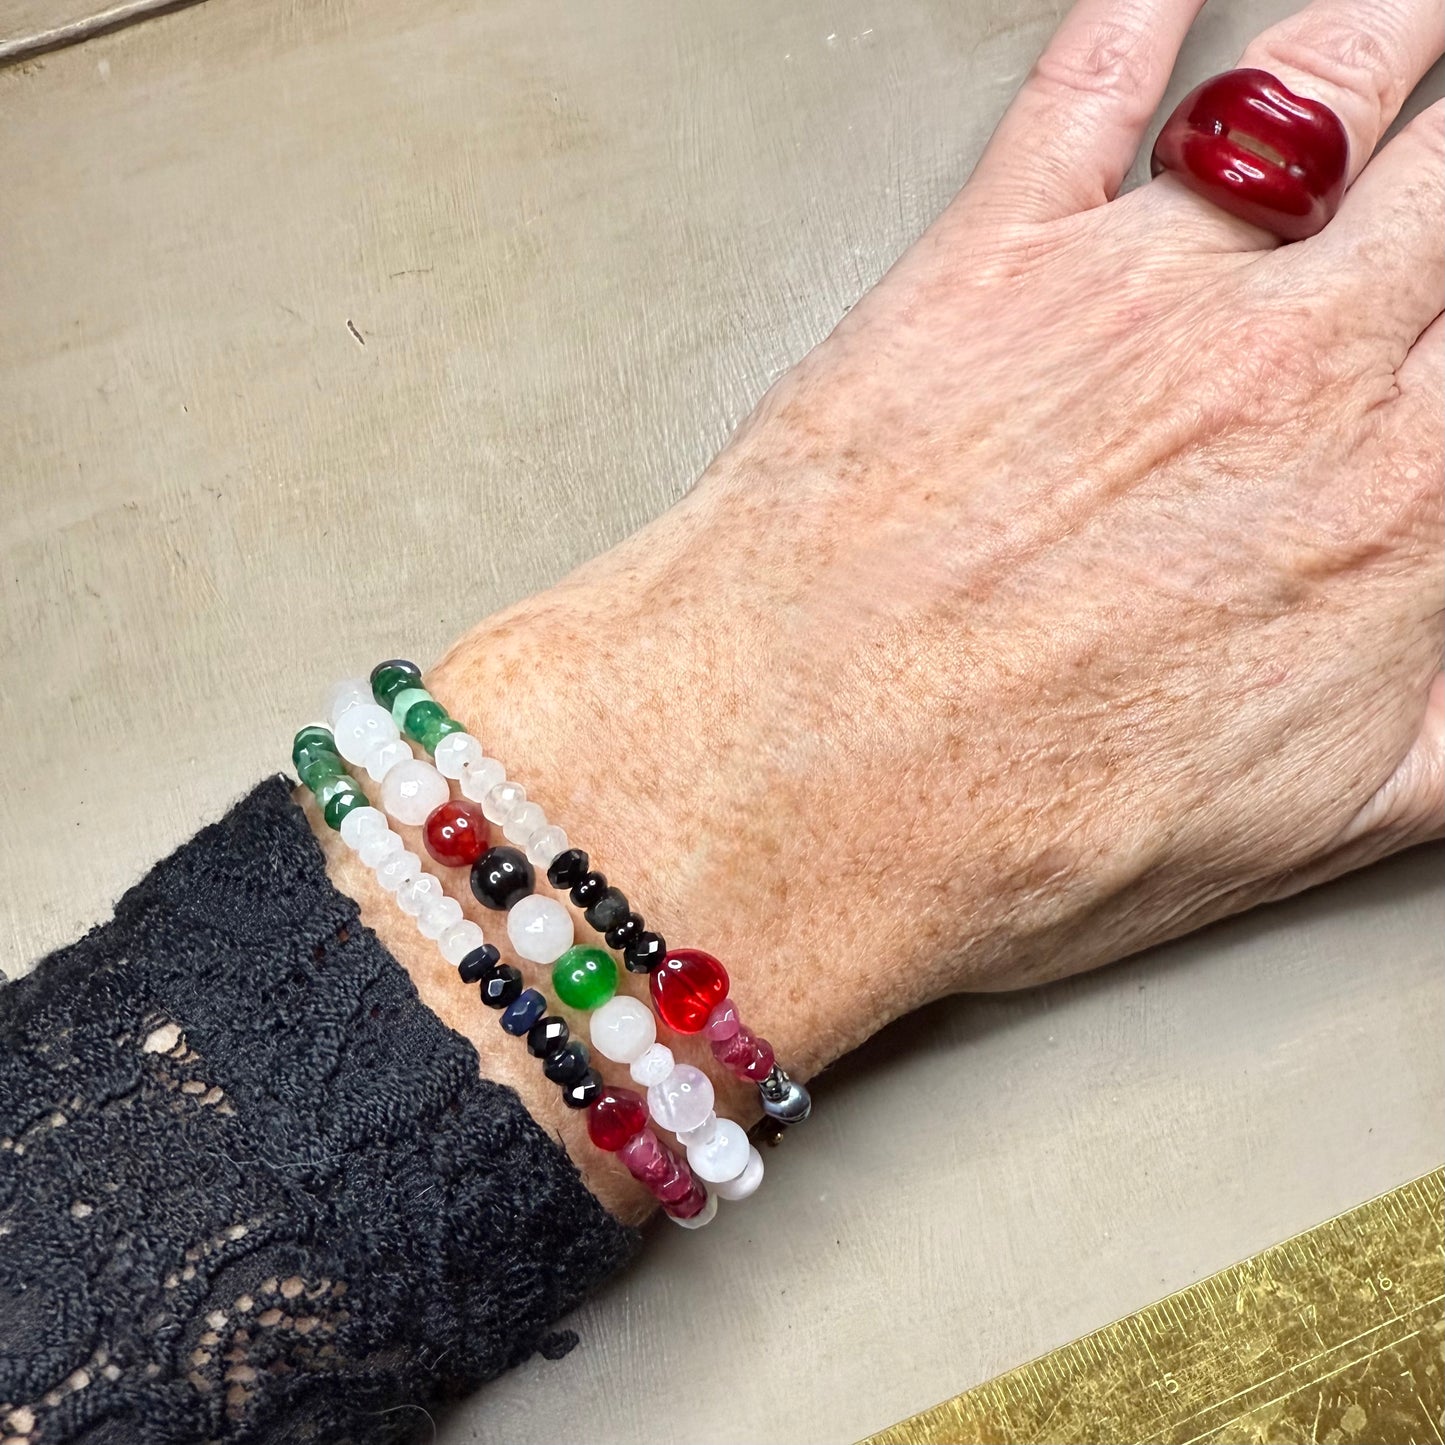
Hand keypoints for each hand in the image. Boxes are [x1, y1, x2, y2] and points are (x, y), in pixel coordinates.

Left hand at [328, 0, 1442, 1207]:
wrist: (789, 788)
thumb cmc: (1011, 835)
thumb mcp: (1305, 830)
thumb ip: (1438, 727)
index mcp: (1390, 514)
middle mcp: (1289, 370)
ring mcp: (1139, 292)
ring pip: (1324, 87)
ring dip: (1378, 47)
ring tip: (1400, 36)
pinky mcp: (987, 259)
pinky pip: (1092, 72)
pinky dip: (1140, 13)